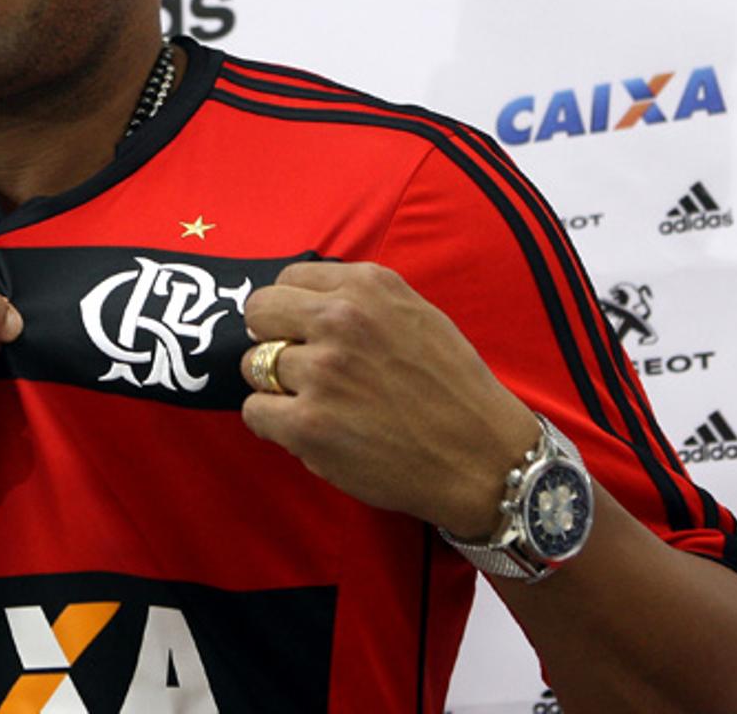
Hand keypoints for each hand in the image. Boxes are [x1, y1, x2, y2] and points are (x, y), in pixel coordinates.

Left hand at [239, 261, 537, 536]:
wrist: (482, 458)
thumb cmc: (452, 389)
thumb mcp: (415, 315)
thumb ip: (358, 301)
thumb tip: (300, 302)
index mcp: (368, 288)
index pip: (288, 278)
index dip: (292, 309)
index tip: (304, 331)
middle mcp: (341, 321)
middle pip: (259, 311)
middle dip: (271, 338)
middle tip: (299, 366)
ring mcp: (322, 373)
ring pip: (254, 366)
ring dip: (276, 386)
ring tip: (317, 403)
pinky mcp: (308, 425)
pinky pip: (255, 412)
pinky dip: (274, 423)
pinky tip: (310, 430)